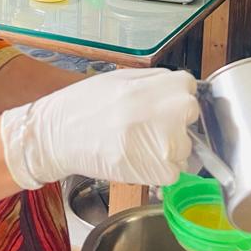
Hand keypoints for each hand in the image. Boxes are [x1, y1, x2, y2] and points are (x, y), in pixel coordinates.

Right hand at [0, 68, 198, 188]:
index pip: (189, 87)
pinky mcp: (162, 171)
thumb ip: (154, 81)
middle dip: (174, 122)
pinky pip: (174, 172)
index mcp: (161, 85)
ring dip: (168, 149)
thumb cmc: (85, 105)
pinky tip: (136, 161)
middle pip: (191, 116)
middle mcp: (170, 111)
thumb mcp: (121, 78)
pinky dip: (159, 171)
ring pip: (185, 147)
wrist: (59, 136)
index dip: (172, 97)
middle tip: (147, 126)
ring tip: (138, 145)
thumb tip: (178, 87)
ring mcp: (168, 143)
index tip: (159, 105)